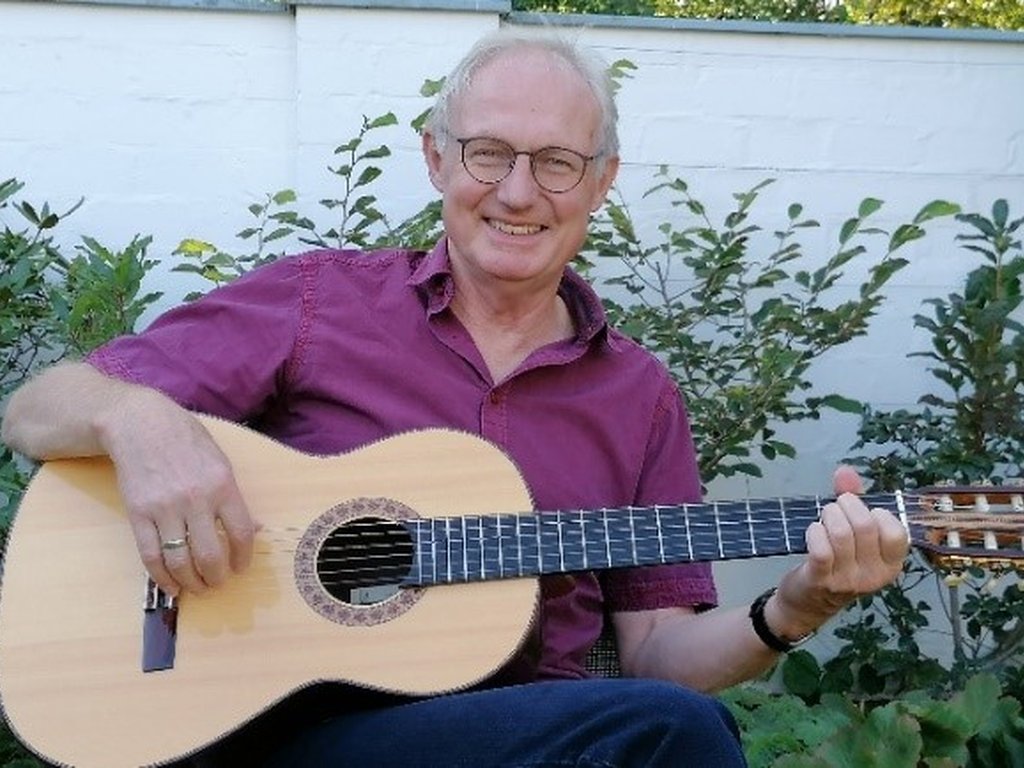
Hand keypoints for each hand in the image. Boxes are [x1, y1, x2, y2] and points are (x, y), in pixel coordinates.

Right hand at [99, 393, 256, 595]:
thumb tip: (254, 529)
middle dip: (216, 577)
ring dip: (190, 582)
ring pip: (179, 560)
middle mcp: (196, 499)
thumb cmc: (186, 441)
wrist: (140, 424)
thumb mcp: (220, 462)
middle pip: (210, 554)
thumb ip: (234, 497)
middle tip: (217, 583)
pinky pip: (150, 555)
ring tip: (197, 588)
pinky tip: (171, 586)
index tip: (241, 568)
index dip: (243, 557)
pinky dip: (161, 578)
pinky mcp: (138, 514)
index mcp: (222, 486)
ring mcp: (165, 508)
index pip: (241, 533)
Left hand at [768, 466, 908, 638]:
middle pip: (865, 526)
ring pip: (841, 533)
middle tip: (836, 509)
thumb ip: (854, 501)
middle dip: (845, 506)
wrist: (809, 602)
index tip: (864, 514)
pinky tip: (813, 531)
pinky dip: (814, 531)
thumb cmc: (837, 562)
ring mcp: (848, 580)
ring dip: (828, 516)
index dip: (877, 514)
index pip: (896, 532)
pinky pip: (821, 549)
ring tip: (824, 519)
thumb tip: (845, 471)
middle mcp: (874, 575)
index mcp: (891, 564)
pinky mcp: (821, 580)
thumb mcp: (854, 535)